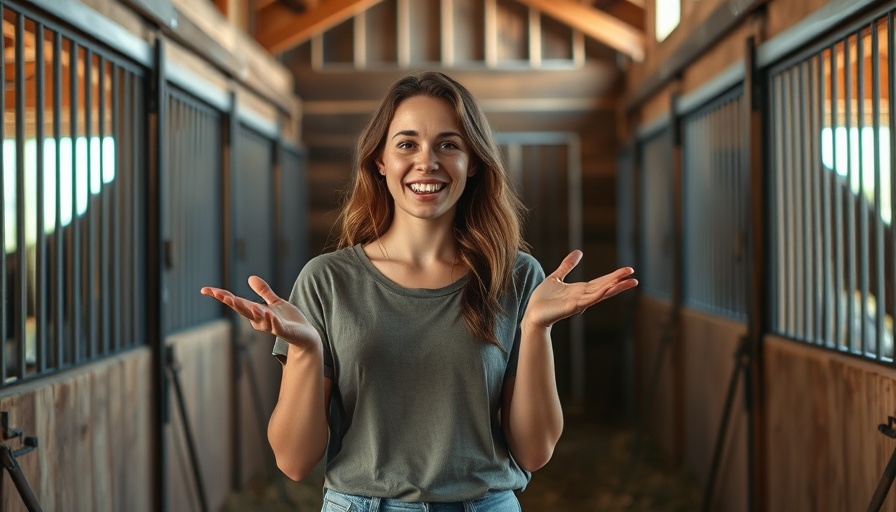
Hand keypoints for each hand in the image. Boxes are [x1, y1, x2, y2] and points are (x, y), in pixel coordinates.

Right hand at [200, 276, 320, 348]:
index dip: (221, 296)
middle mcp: (260, 319)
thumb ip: (264, 291)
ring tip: (238, 301)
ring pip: (257, 318)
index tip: (205, 289)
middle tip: (218, 294)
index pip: (236, 302)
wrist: (306, 335)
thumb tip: (250, 277)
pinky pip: (276, 325)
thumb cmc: (289, 319)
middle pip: (242, 309)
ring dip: (248, 310)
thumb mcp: (276, 302)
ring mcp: (271, 325)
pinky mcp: (284, 330)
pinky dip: (270, 320)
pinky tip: (266, 313)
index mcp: (256, 311)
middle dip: (230, 302)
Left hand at [522, 250, 637, 329]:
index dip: (614, 276)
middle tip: (634, 275)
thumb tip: (578, 252)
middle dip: (619, 281)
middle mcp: (583, 296)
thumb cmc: (543, 299)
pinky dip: (599, 294)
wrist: (532, 314)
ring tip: (629, 282)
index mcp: (580, 290)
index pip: (601, 281)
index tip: (628, 271)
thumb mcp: (556, 277)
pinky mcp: (572, 307)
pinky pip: (588, 299)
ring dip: (614, 287)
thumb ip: (567, 265)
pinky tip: (608, 289)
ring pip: (600, 293)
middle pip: (605, 287)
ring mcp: (579, 302)